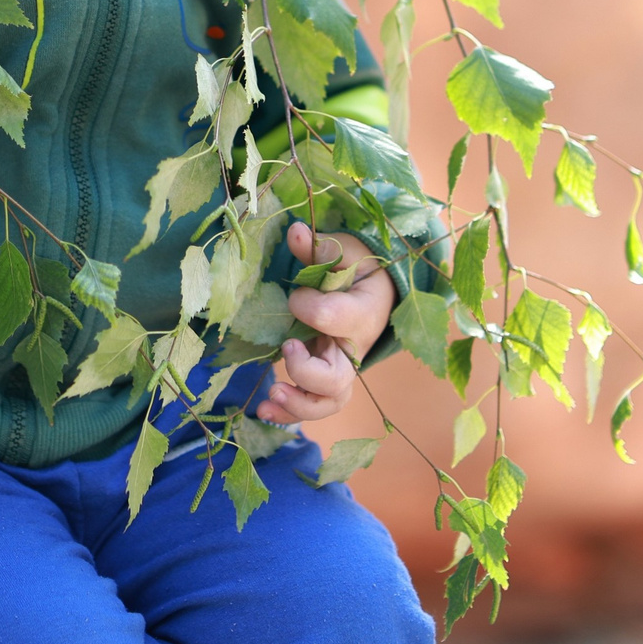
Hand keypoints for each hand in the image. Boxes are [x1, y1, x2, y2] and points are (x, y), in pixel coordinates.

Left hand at [254, 225, 392, 425]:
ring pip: (328, 401)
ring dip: (299, 404)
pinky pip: (313, 405)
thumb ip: (323, 248)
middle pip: (337, 378)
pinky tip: (264, 411)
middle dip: (307, 371)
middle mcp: (353, 348)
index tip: (295, 294)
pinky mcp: (326, 380)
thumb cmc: (360, 271)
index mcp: (362, 312)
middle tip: (287, 347)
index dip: (310, 307)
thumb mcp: (348, 252)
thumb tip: (296, 231)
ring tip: (272, 394)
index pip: (337, 317)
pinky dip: (289, 413)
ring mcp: (341, 369)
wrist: (377, 296)